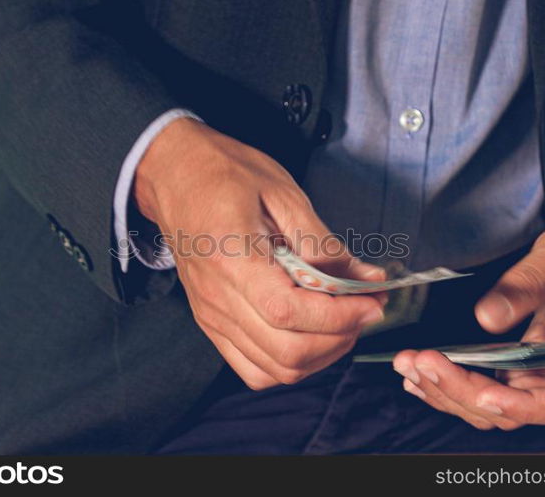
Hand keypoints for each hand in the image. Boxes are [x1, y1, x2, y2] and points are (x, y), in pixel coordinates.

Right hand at [135, 118, 385, 389]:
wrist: (174, 175)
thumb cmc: (224, 175)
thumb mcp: (282, 194)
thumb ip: (324, 243)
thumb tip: (366, 278)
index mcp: (233, 261)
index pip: (290, 312)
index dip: (340, 316)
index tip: (370, 300)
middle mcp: (218, 299)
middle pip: (287, 353)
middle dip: (339, 337)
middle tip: (363, 307)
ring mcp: (213, 317)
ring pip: (275, 370)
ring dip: (320, 354)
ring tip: (341, 320)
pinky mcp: (213, 325)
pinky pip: (254, 369)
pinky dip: (290, 364)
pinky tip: (309, 334)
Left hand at [393, 223, 544, 429]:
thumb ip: (529, 282)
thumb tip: (486, 317)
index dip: (518, 405)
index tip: (482, 392)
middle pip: (509, 409)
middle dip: (459, 391)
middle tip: (419, 362)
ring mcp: (538, 377)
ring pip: (488, 406)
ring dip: (446, 391)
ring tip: (408, 365)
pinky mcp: (518, 369)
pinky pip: (482, 389)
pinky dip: (450, 385)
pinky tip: (419, 374)